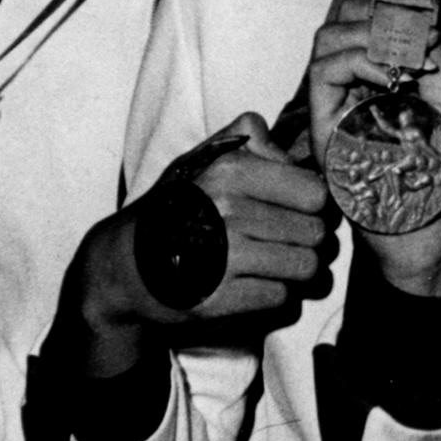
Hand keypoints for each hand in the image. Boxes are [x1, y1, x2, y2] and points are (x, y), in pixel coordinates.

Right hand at [75, 113, 329, 353]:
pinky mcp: (217, 300)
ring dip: (300, 272)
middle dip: (311, 242)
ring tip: (280, 265)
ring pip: (305, 268)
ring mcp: (222, 258)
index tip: (301, 212)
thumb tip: (297, 155)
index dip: (315, 206)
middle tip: (291, 242)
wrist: (125, 265)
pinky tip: (257, 285)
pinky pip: (281, 298)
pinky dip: (277, 296)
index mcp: (230, 172)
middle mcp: (227, 212)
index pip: (315, 194)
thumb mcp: (204, 158)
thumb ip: (251, 140)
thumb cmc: (176, 207)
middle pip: (316, 234)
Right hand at [307, 0, 440, 297]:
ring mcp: (340, 107)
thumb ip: (438, 53)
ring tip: (411, 58)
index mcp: (391, 75)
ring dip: (374, 31)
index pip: (371, 10)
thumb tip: (422, 4)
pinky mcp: (328, 129)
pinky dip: (361, 59)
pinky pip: (324, 72)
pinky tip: (394, 77)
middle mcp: (360, 85)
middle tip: (418, 16)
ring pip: (328, 36)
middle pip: (346, 13)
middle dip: (382, 0)